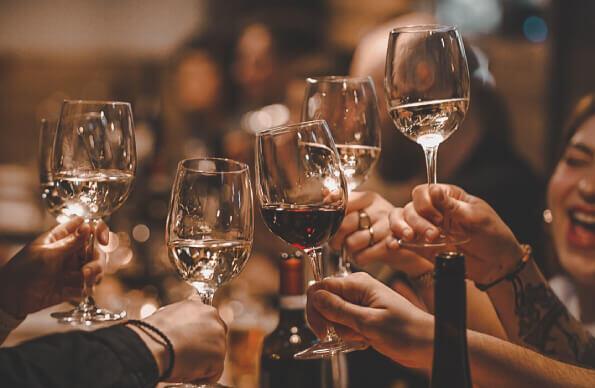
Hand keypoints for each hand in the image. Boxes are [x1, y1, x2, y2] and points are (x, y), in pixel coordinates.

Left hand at [0, 217, 107, 317]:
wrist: (12, 299)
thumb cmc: (24, 271)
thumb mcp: (47, 255)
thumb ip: (70, 243)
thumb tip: (88, 226)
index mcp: (61, 238)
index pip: (86, 228)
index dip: (99, 231)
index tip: (102, 241)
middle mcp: (70, 252)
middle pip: (96, 251)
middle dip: (95, 261)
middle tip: (85, 272)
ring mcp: (72, 269)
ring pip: (95, 268)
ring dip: (93, 275)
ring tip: (81, 282)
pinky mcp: (72, 286)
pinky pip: (88, 286)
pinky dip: (84, 289)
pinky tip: (72, 293)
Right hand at [136, 298, 226, 382]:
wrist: (151, 345)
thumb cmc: (152, 334)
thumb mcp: (167, 314)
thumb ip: (182, 319)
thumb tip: (182, 327)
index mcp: (199, 306)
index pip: (208, 320)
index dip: (200, 334)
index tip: (191, 342)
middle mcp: (213, 317)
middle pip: (216, 336)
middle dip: (205, 347)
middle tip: (187, 356)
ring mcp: (219, 336)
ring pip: (214, 354)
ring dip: (202, 361)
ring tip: (182, 362)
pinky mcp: (219, 355)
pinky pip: (215, 371)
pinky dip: (203, 376)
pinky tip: (188, 372)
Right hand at [307, 272, 432, 368]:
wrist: (427, 344)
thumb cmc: (406, 331)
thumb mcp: (369, 322)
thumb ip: (340, 309)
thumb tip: (316, 296)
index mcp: (359, 283)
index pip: (322, 286)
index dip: (315, 307)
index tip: (321, 328)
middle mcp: (357, 290)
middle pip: (324, 300)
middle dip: (328, 321)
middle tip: (338, 335)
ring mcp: (360, 303)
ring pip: (333, 315)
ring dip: (342, 331)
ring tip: (363, 336)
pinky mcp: (363, 316)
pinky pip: (344, 324)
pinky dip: (350, 335)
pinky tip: (365, 339)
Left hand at [329, 191, 432, 276]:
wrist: (408, 247)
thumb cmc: (379, 228)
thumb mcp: (364, 210)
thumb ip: (345, 203)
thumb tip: (325, 193)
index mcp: (369, 198)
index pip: (344, 201)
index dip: (333, 214)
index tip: (328, 223)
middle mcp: (379, 209)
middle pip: (344, 224)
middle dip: (335, 238)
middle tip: (337, 242)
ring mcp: (386, 228)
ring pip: (352, 242)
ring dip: (348, 250)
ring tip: (353, 248)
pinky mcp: (389, 246)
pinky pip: (362, 256)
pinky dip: (358, 258)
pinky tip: (363, 254)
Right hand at [390, 184, 523, 283]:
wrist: (498, 265)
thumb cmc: (494, 236)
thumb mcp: (477, 217)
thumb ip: (453, 206)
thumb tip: (434, 189)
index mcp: (447, 198)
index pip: (423, 192)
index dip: (425, 203)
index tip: (438, 217)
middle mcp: (434, 211)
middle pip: (410, 208)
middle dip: (417, 221)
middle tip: (434, 235)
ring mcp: (426, 229)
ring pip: (400, 221)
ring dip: (402, 228)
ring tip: (412, 238)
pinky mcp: (422, 247)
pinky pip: (401, 241)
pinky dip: (394, 241)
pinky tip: (395, 245)